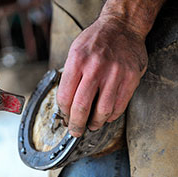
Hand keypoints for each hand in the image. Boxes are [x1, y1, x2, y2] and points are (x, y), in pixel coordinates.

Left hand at [56, 16, 147, 136]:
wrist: (122, 26)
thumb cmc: (95, 40)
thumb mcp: (74, 52)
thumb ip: (70, 77)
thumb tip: (66, 104)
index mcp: (77, 61)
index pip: (65, 97)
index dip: (64, 112)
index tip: (65, 117)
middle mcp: (95, 68)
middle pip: (81, 107)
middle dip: (76, 125)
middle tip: (75, 131)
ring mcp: (115, 73)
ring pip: (103, 111)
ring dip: (95, 123)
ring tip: (92, 126)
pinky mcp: (130, 78)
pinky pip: (119, 106)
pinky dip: (111, 116)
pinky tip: (106, 117)